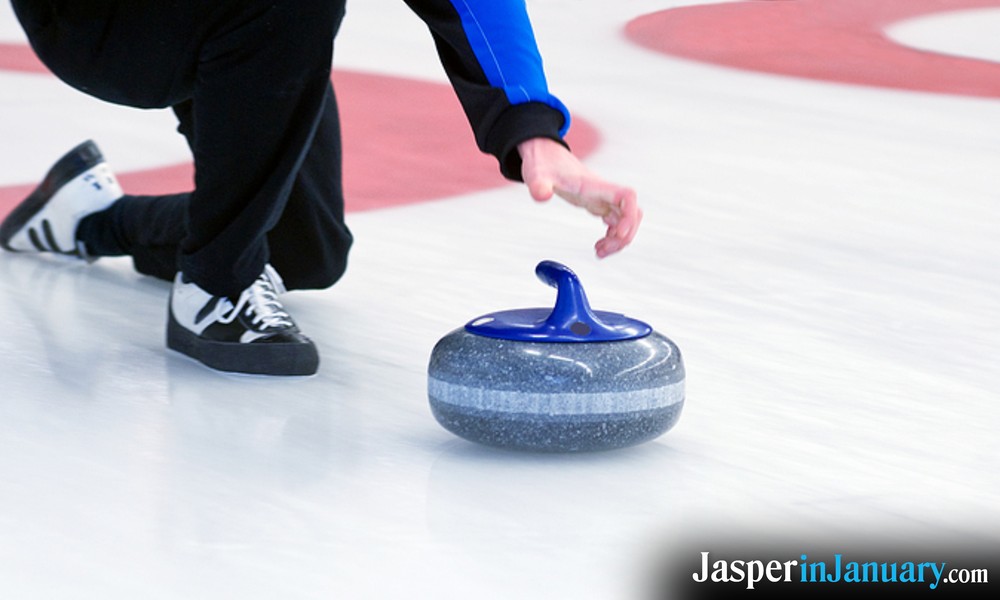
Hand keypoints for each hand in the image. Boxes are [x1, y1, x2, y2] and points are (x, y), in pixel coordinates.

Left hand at [518, 138, 640, 257]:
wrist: (545, 155)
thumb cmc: (545, 164)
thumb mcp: (538, 176)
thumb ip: (539, 186)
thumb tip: (541, 196)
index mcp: (594, 185)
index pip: (626, 196)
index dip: (629, 216)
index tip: (618, 233)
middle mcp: (603, 192)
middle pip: (632, 213)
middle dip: (624, 235)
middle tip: (603, 250)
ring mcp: (602, 198)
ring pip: (626, 220)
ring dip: (619, 239)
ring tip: (600, 251)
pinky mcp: (597, 203)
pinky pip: (616, 222)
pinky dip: (613, 236)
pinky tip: (600, 244)